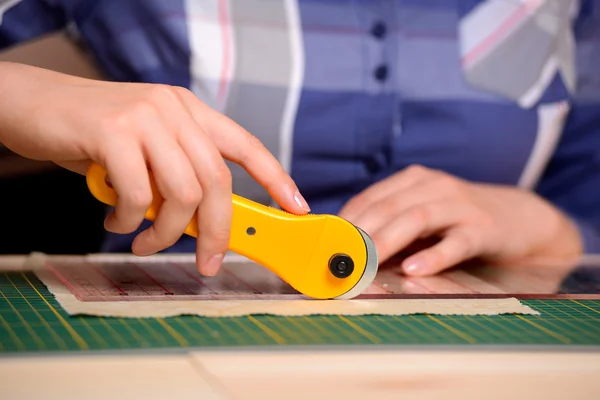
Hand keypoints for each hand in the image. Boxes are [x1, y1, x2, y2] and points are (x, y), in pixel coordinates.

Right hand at [0, 62, 309, 274]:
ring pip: (183, 192)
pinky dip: (130, 220)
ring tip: (143, 240)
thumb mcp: (146, 150)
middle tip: (208, 261)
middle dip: (217, 231)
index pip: (245, 145)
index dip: (276, 178)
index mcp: (189, 111)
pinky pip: (139, 194)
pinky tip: (114, 220)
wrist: (32, 104)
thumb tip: (204, 222)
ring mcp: (145, 116)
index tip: (296, 206)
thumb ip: (176, 175)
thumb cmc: (91, 134)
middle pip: (217, 180)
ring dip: (166, 232)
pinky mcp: (113, 130)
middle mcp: (174, 109)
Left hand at [339, 165, 581, 275]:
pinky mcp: (482, 229)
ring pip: (416, 219)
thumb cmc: (459, 218)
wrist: (519, 217)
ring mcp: (459, 206)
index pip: (371, 198)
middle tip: (338, 256)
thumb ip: (392, 223)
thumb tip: (348, 248)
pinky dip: (433, 256)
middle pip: (389, 207)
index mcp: (414, 181)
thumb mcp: (423, 213)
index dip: (346, 219)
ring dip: (387, 241)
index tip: (326, 241)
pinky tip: (414, 270)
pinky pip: (455, 242)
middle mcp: (434, 187)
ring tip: (366, 261)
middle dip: (359, 232)